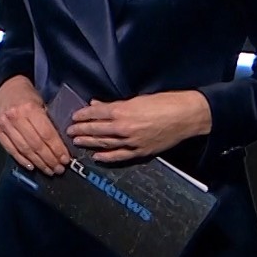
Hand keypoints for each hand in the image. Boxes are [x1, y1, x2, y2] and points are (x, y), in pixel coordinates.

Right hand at [0, 76, 69, 175]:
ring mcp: (4, 124)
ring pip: (24, 149)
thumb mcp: (43, 104)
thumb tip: (60, 146)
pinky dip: (21, 160)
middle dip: (49, 159)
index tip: (65, 159)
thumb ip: (49, 123)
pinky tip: (32, 166)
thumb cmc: (29, 97)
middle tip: (59, 169)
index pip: (46, 134)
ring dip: (38, 162)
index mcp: (30, 108)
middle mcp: (15, 117)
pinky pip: (10, 149)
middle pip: (36, 144)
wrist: (8, 88)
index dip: (57, 149)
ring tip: (49, 170)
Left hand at [66, 91, 212, 162]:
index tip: (74, 117)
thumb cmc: (164, 102)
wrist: (186, 116)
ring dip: (89, 143)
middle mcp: (123, 127)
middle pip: (96, 129)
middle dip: (81, 130)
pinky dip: (106, 157)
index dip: (82, 115)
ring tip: (77, 142)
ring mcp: (131, 141)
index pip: (95, 113)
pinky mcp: (140, 151)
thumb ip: (114, 104)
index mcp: (122, 111)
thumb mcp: (137, 99)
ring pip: (104, 143)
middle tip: (69, 131)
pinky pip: (119, 156)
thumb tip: (96, 104)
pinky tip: (96, 157)